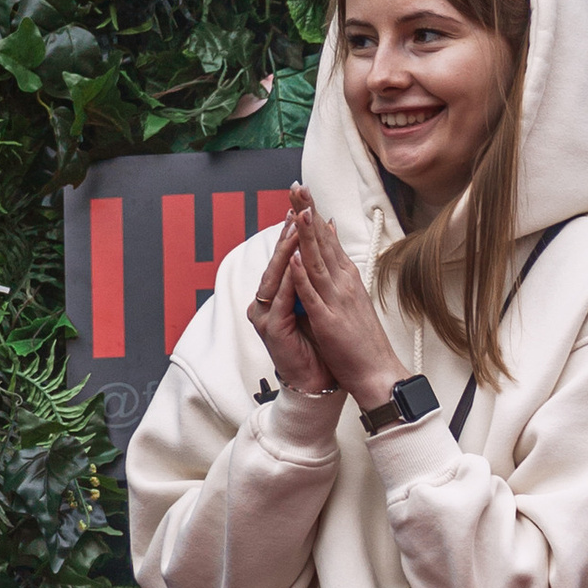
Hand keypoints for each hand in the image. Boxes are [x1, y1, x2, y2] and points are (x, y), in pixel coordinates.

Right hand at [245, 210, 343, 403]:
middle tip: (295, 206)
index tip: (303, 206)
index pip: (286, 257)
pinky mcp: (272, 330)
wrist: (317, 382)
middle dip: (288, 233)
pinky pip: (281, 301)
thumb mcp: (318, 305)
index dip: (295, 232)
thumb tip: (320, 243)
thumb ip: (312, 278)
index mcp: (278, 295)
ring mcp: (266, 316)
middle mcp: (267, 302)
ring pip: (276, 276)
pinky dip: (288, 280)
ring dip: (286, 250)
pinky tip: (294, 262)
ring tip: (294, 226)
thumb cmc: (318, 344)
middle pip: (278, 261)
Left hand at [282, 193, 402, 413]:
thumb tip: (331, 245)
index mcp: (346, 279)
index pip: (327, 240)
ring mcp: (336, 301)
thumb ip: (340, 271)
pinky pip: (313, 296)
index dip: (314, 215)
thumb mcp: (351, 298)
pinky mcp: (329, 321)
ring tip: (299, 210)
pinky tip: (296, 258)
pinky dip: (304, 277)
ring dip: (308, 236)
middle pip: (323, 243)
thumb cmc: (361, 339)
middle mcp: (343, 284)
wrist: (377, 371)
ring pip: (319, 263)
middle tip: (297, 186)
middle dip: (309, 214)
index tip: (303, 192)